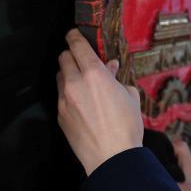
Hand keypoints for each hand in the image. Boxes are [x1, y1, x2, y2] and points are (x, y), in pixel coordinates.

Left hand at [57, 28, 143, 175]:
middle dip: (71, 55)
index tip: (74, 34)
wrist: (112, 157)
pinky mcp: (60, 116)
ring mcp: (64, 100)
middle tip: (82, 59)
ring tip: (83, 82)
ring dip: (68, 74)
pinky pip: (61, 96)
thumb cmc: (126, 126)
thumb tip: (111, 68)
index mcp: (94, 74)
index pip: (77, 45)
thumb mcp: (130, 96)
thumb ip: (117, 78)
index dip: (74, 36)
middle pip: (63, 58)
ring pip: (60, 77)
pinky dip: (69, 93)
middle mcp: (74, 83)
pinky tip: (82, 103)